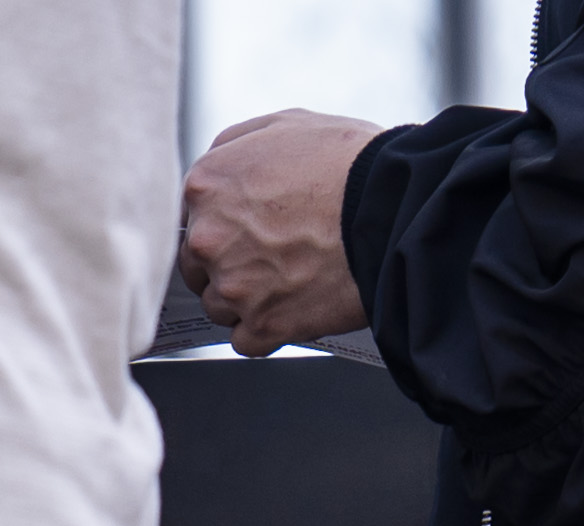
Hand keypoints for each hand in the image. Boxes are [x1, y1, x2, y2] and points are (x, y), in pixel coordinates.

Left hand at [183, 106, 381, 353]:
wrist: (393, 208)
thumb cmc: (348, 163)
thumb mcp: (284, 125)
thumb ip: (238, 148)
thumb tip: (225, 171)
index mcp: (206, 186)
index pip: (190, 220)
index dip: (221, 228)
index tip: (244, 234)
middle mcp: (209, 237)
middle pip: (198, 268)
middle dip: (226, 266)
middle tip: (269, 260)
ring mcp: (235, 286)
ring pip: (219, 307)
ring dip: (245, 302)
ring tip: (287, 285)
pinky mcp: (266, 325)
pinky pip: (246, 342)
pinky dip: (266, 332)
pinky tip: (291, 312)